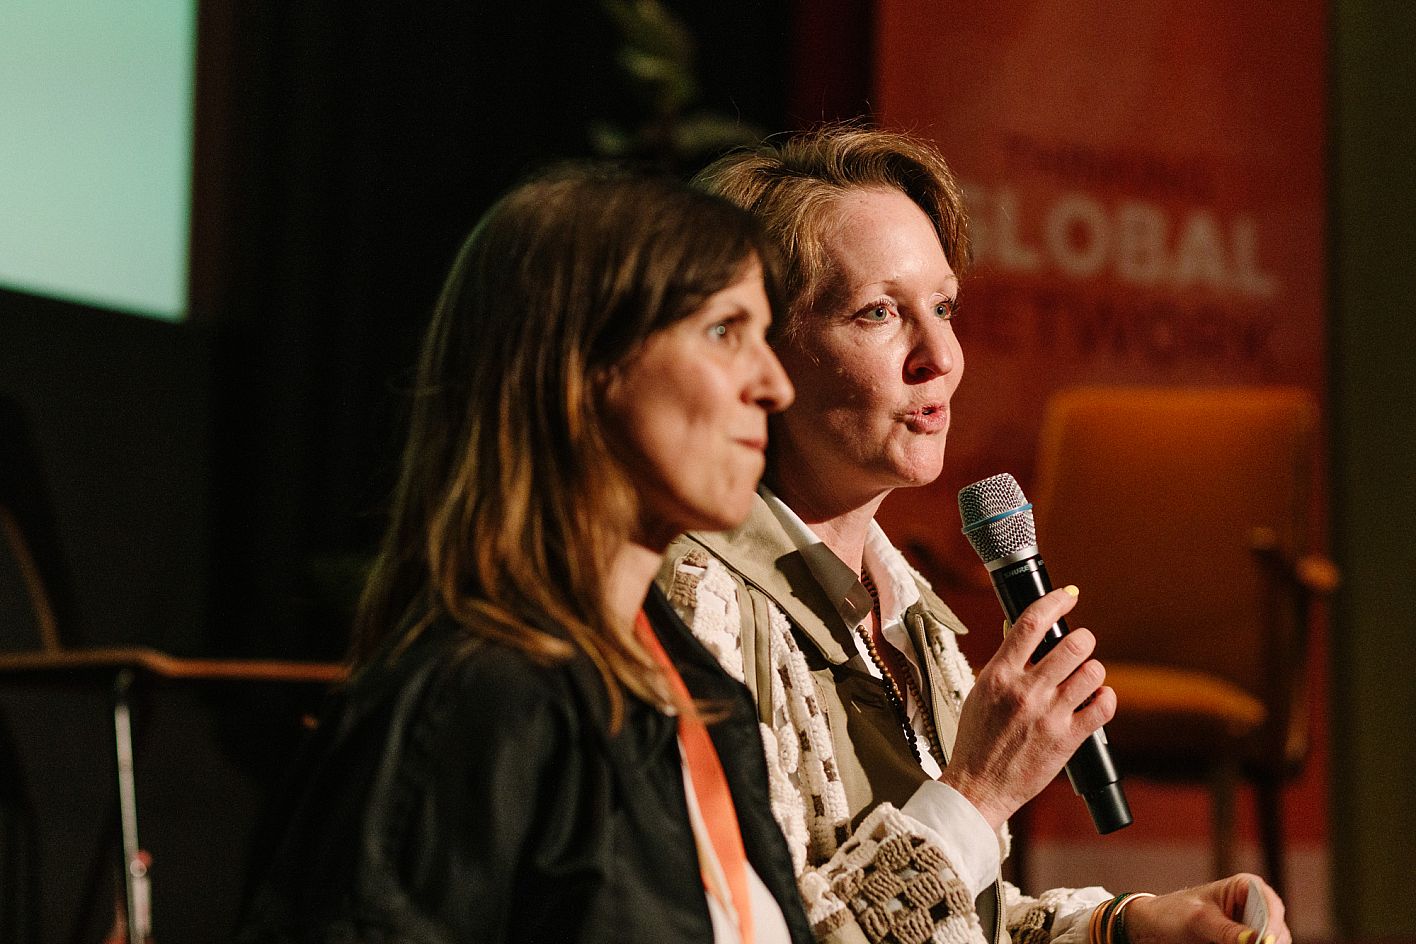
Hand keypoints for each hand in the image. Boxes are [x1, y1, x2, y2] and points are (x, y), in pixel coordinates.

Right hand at [936, 587, 1114, 830]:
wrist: (979, 785)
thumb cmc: (977, 739)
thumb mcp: (981, 692)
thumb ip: (1004, 663)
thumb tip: (1020, 630)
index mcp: (998, 675)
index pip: (1030, 624)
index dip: (1054, 602)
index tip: (1067, 596)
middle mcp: (1025, 691)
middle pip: (1071, 644)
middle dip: (1083, 639)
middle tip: (1081, 643)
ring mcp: (1049, 715)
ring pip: (1091, 672)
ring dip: (1093, 669)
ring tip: (1086, 675)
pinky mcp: (1068, 739)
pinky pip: (1103, 706)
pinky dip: (1105, 698)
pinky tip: (1097, 699)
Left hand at [1124, 874, 1289, 943]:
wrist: (1157, 927)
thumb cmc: (1175, 913)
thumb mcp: (1199, 920)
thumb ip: (1227, 931)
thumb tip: (1256, 941)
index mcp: (1246, 887)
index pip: (1270, 904)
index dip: (1272, 924)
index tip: (1264, 942)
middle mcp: (1255, 907)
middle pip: (1276, 930)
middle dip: (1269, 942)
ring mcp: (1253, 928)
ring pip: (1272, 942)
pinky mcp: (1246, 943)